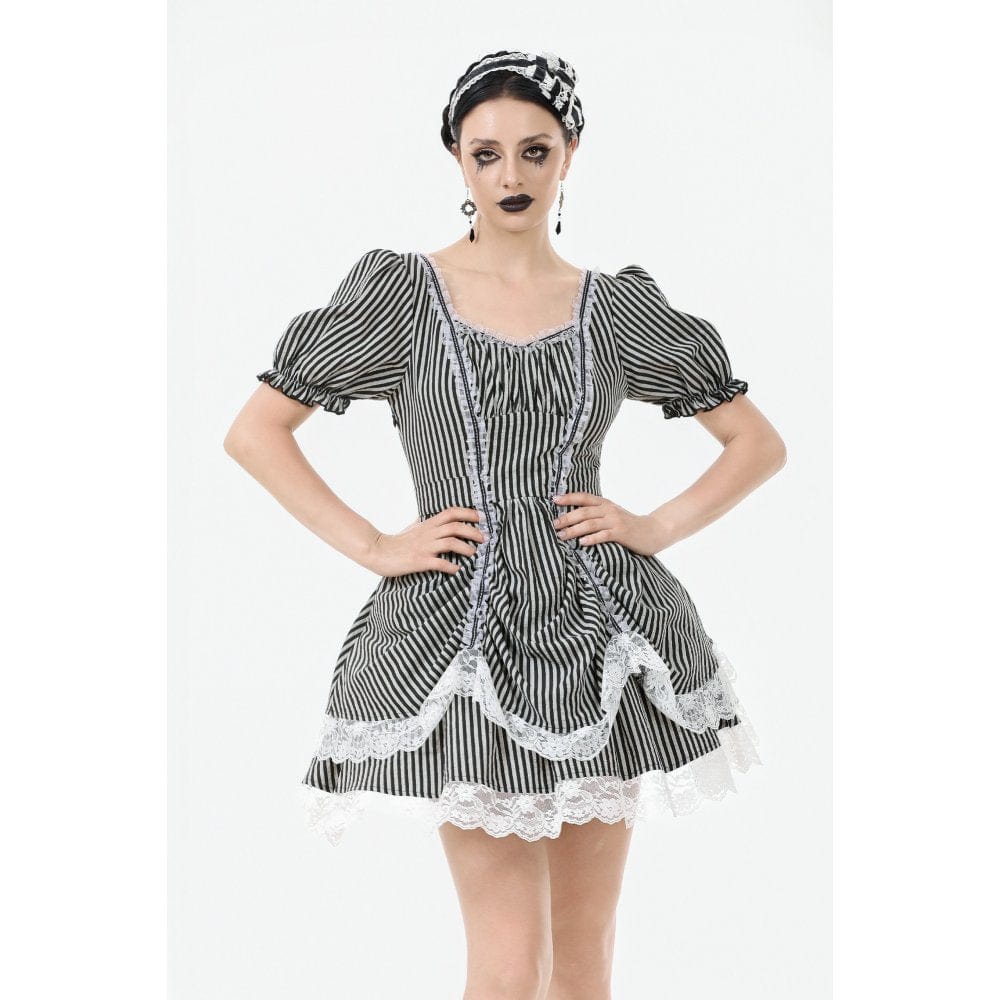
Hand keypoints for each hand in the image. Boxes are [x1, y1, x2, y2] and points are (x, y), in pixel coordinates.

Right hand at [361, 506, 485, 577]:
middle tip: (485, 538)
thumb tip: (431, 515)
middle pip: (456, 527)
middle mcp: (428, 533)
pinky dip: (451, 566)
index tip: (482, 517)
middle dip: (473, 531)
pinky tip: (457, 570)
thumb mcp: (412, 527)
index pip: (451, 512)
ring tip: (474, 554)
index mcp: (428, 524)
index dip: (468, 513)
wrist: (377, 551)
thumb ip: (424, 521)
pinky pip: (440, 563)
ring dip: (466, 548)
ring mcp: (424, 547)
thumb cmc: (397, 540)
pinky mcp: (420, 561)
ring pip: (451, 543)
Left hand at [551, 492, 672, 556]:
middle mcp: (609, 510)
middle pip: (583, 511)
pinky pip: (603, 535)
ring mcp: (615, 521)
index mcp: (605, 503)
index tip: (554, 499)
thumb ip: (597, 514)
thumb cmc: (629, 525)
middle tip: (554, 525)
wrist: (654, 531)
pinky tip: (582, 543)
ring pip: (590, 524)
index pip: (583, 497)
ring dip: (574, 530)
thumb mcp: (612, 515)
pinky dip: (591, 538)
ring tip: (562, 536)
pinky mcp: (621, 533)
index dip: (568, 497)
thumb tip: (573, 518)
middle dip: (566, 517)